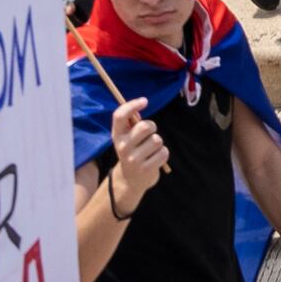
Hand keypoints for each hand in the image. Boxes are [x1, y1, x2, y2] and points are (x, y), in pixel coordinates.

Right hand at [105, 97, 164, 213]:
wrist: (130, 180)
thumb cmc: (132, 151)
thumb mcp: (126, 138)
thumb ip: (131, 123)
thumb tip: (141, 102)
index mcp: (117, 136)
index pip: (120, 116)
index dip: (132, 105)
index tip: (144, 101)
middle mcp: (122, 147)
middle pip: (145, 127)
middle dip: (152, 127)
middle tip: (150, 133)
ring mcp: (133, 159)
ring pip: (157, 140)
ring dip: (158, 143)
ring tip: (151, 150)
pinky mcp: (146, 169)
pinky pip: (163, 153)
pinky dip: (163, 154)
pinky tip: (155, 159)